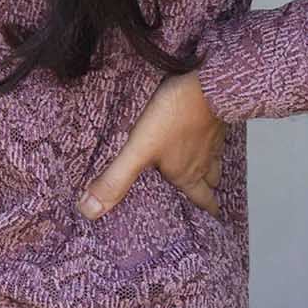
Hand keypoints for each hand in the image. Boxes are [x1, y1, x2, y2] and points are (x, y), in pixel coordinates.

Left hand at [77, 69, 224, 220]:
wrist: (207, 86)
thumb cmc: (175, 117)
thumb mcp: (139, 150)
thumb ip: (116, 179)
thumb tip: (90, 210)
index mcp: (186, 174)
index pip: (200, 200)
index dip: (204, 211)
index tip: (210, 221)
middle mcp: (203, 161)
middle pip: (211, 183)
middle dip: (208, 194)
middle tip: (209, 202)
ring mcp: (213, 140)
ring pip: (216, 162)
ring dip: (212, 170)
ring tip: (208, 174)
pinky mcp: (215, 118)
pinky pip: (217, 137)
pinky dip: (212, 142)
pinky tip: (204, 135)